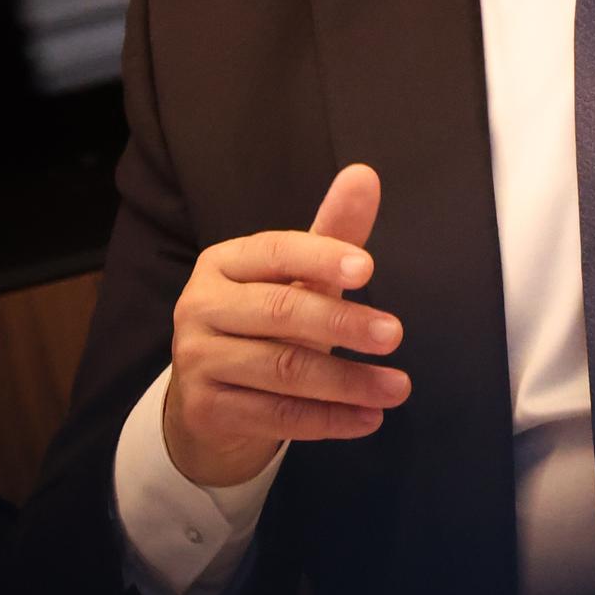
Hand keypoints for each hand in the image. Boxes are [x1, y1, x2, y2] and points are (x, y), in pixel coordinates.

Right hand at [161, 164, 409, 487]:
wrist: (207, 402)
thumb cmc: (264, 323)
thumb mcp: (297, 277)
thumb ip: (332, 232)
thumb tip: (366, 174)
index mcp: (222, 262)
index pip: (275, 250)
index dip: (321, 256)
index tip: (369, 268)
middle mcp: (198, 306)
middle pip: (280, 311)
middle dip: (342, 323)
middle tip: (394, 334)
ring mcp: (196, 360)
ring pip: (283, 371)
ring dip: (348, 382)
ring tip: (398, 387)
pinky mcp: (203, 410)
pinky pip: (275, 416)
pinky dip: (328, 420)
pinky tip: (368, 419)